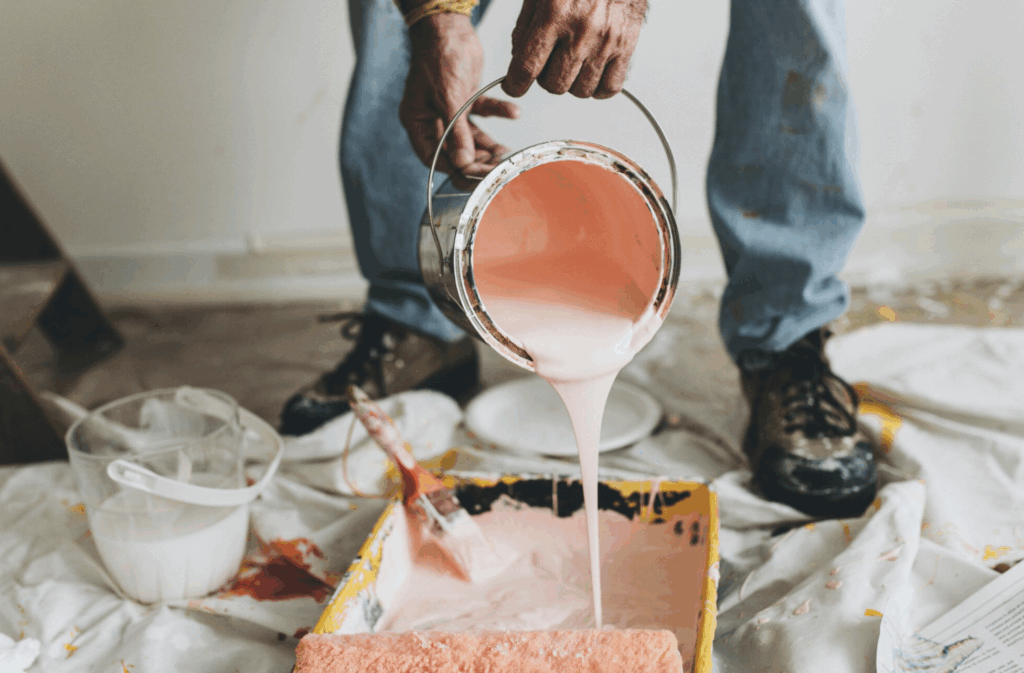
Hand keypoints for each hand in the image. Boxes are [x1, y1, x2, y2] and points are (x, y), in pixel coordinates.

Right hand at [399, 13, 519, 188]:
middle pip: (454, 151)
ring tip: (507, 152)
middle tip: (496, 168)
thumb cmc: (438, 55)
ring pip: (471, 137)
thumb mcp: (449, 96)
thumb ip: (457, 131)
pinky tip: (514, 113)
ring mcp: (449, 110)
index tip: (475, 177)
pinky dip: (498, 114)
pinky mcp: (465, 99)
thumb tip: (464, 162)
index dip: (453, 170)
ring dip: (489, 144)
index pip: (432, 157)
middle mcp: (432, 119)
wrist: (449, 26)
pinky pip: (483, 114)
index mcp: (417, 121)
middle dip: (476, 160)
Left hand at [503, 0, 647, 98]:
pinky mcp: (626, 45)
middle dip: (545, 79)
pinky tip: (592, 73)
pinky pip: (610, 87)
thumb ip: (526, 25)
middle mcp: (581, 31)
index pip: (527, 67)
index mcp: (555, 14)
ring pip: (580, 91)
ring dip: (572, 84)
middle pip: (554, 84)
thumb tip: (519, 59)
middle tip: (548, 64)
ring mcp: (605, 41)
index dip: (515, 84)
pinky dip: (599, 88)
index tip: (514, 86)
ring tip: (572, 65)